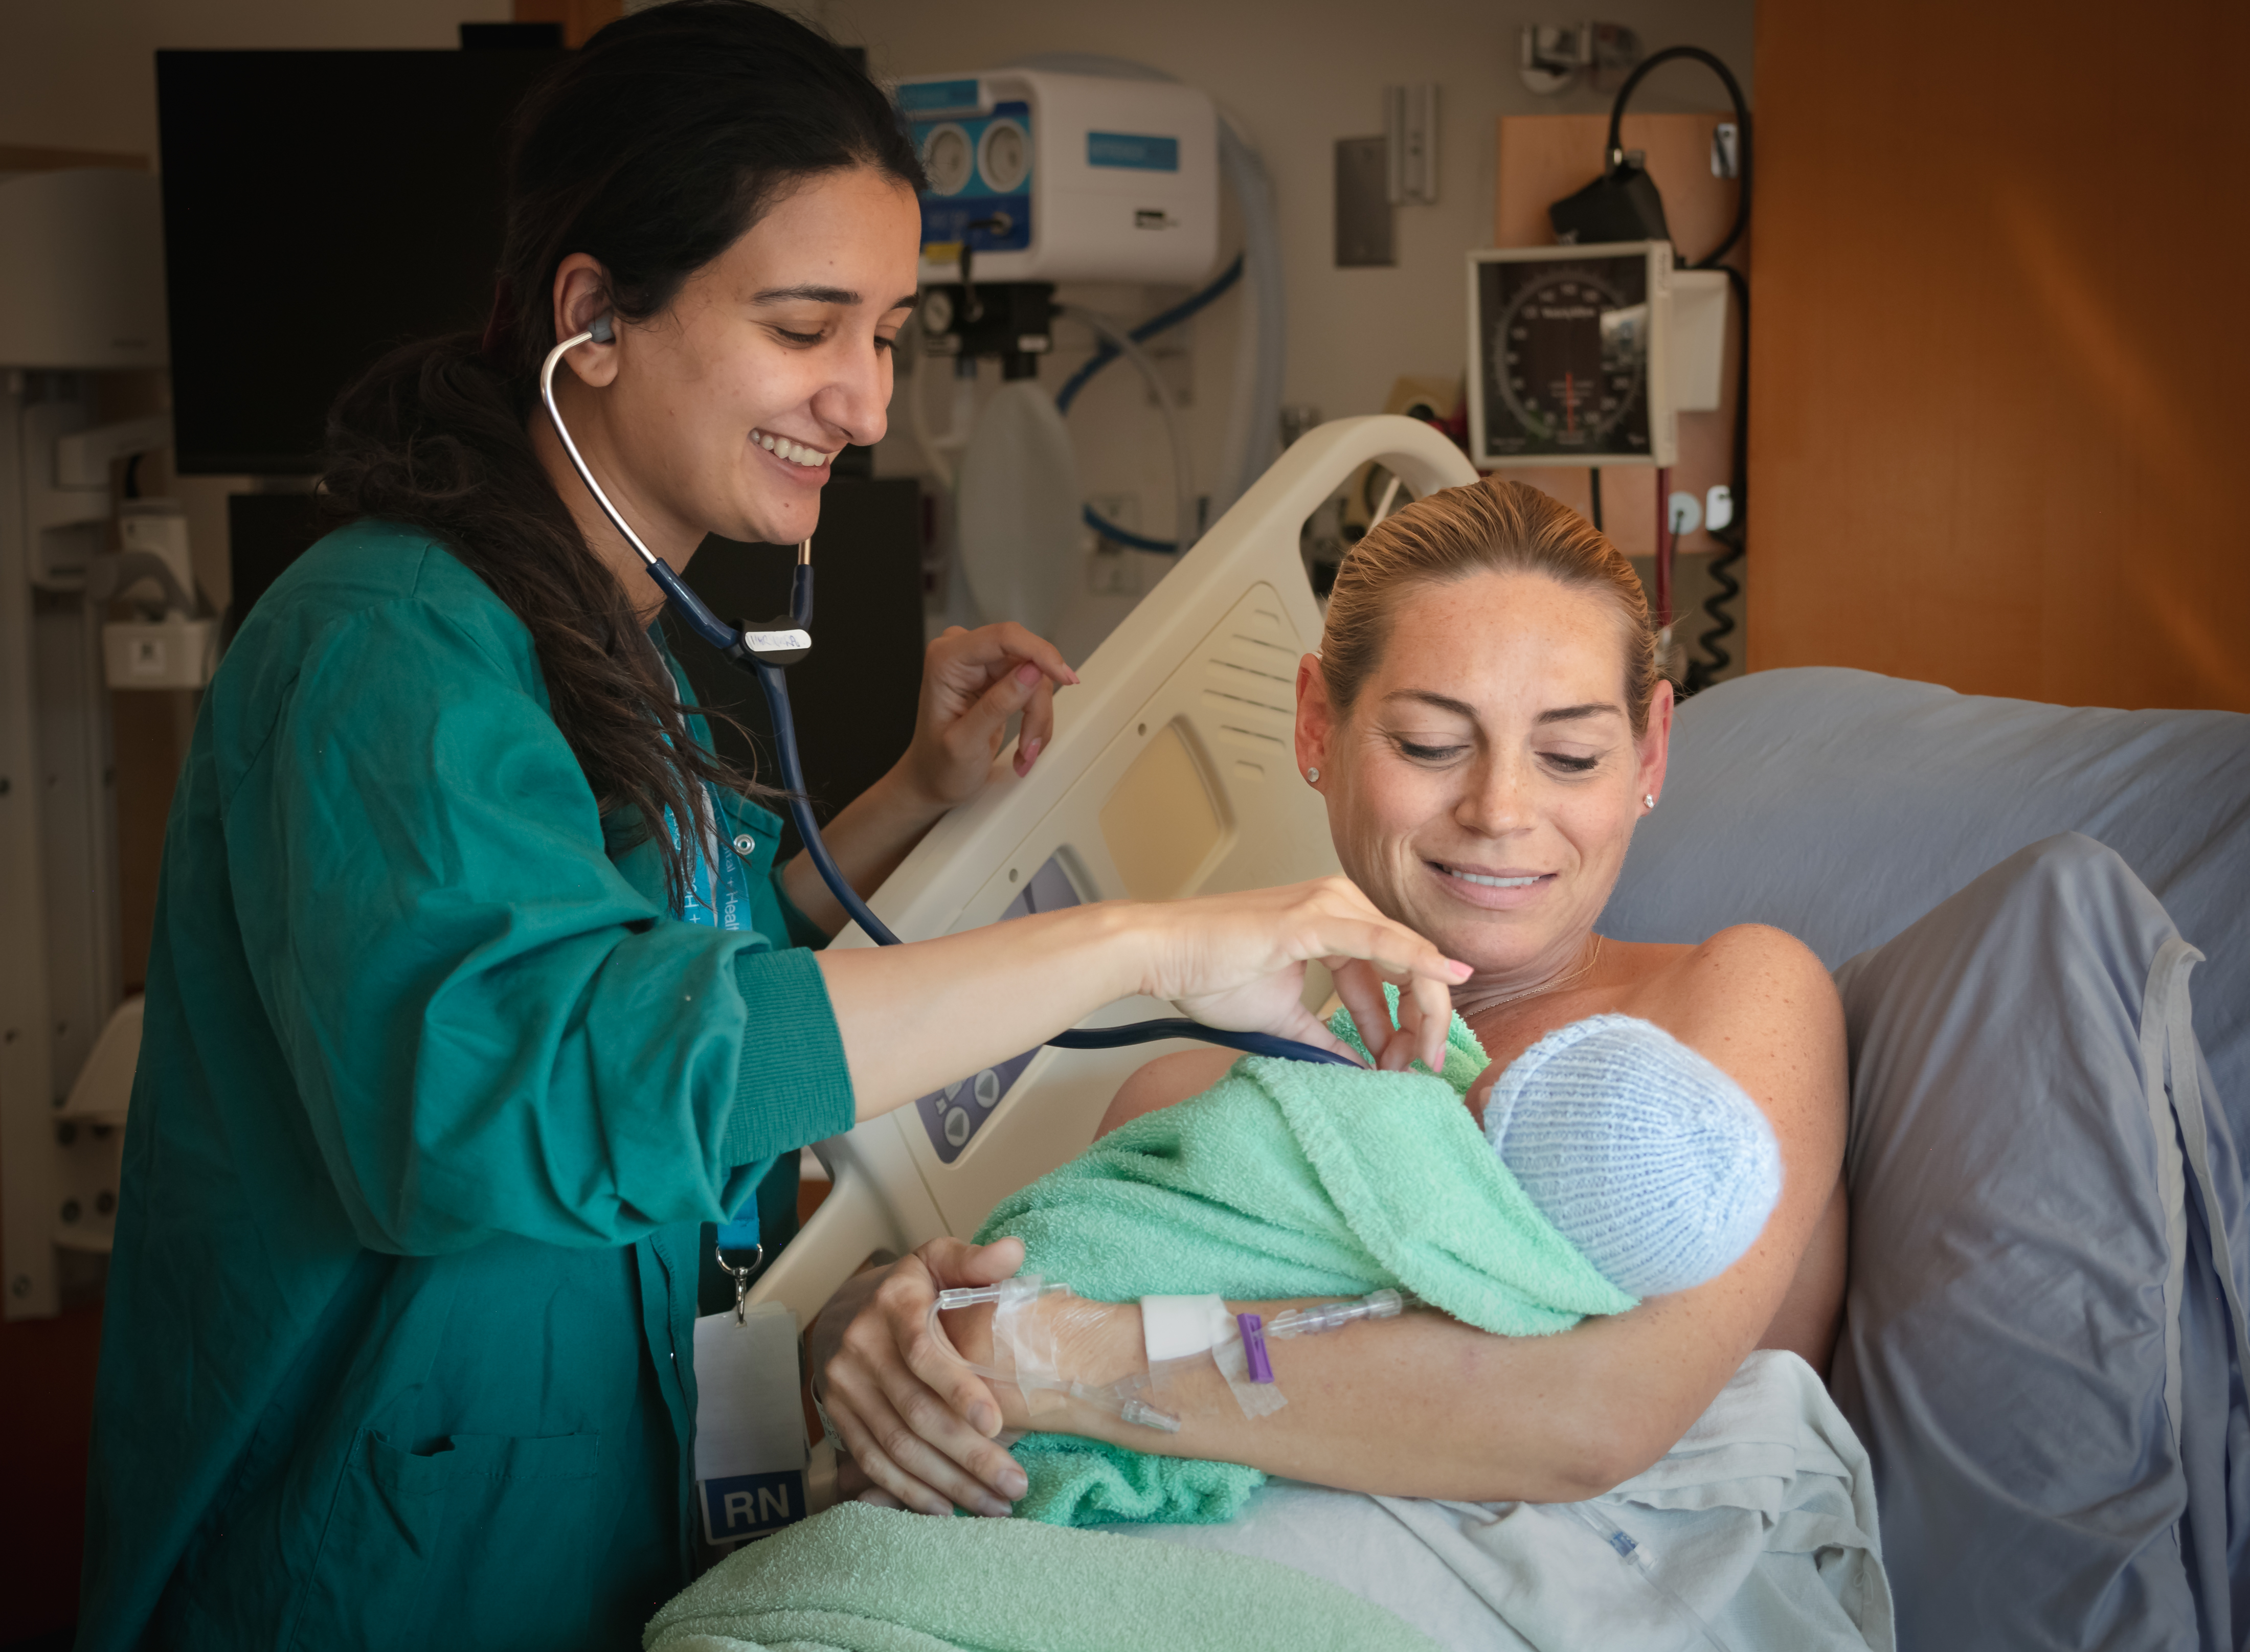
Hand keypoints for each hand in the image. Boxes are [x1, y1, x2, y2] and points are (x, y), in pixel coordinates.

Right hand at [811, 1235, 1031, 1516]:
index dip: (957, 1389)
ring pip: (897, 1446)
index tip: (996, 1422)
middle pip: (915, 1412)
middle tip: (1014, 1485)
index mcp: (893, 1305)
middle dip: (967, 1455)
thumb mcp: (939, 1261)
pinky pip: (873, 1462)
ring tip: (994, 1505)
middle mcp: (861, 1348)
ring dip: (946, 1482)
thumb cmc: (911, 1290)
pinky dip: (909, 1491)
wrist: (845, 1310)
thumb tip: (1013, 1253)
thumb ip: (975, 1260)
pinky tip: (946, 1509)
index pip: (923, 1353)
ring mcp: (845, 1387)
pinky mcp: (839, 1418)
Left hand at [894, 623, 1077, 810]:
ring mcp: (982, 664)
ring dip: (1038, 717)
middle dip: (1036, 705)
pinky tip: (1025, 743)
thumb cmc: (938, 765)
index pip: (1003, 637)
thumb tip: (1031, 671)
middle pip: (1025, 659)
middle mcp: (964, 653)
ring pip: (1036, 676)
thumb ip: (997, 705)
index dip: (1039, 652)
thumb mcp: (966, 743)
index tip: (1064, 677)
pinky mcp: (998, 676)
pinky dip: (1036, 718)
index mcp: (946, 660)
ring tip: (1025, 750)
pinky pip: (1034, 687)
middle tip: (1031, 744)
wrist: (935, 778)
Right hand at [1139, 876, 1469, 1070]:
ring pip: (1404, 954)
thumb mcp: (1282, 1015)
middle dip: (1421, 1021)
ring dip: (1420, 1009)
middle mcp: (1339, 903)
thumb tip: (1357, 1066)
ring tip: (1413, 1056)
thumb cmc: (1208, 972)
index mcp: (1334, 920)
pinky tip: (1447, 977)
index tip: (1406, 1062)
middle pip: (1409, 963)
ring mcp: (1328, 905)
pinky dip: (1417, 958)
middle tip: (1418, 1065)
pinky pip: (1379, 941)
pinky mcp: (1312, 918)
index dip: (1407, 1020)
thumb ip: (1323, 1036)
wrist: (1161, 952)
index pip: (1394, 969)